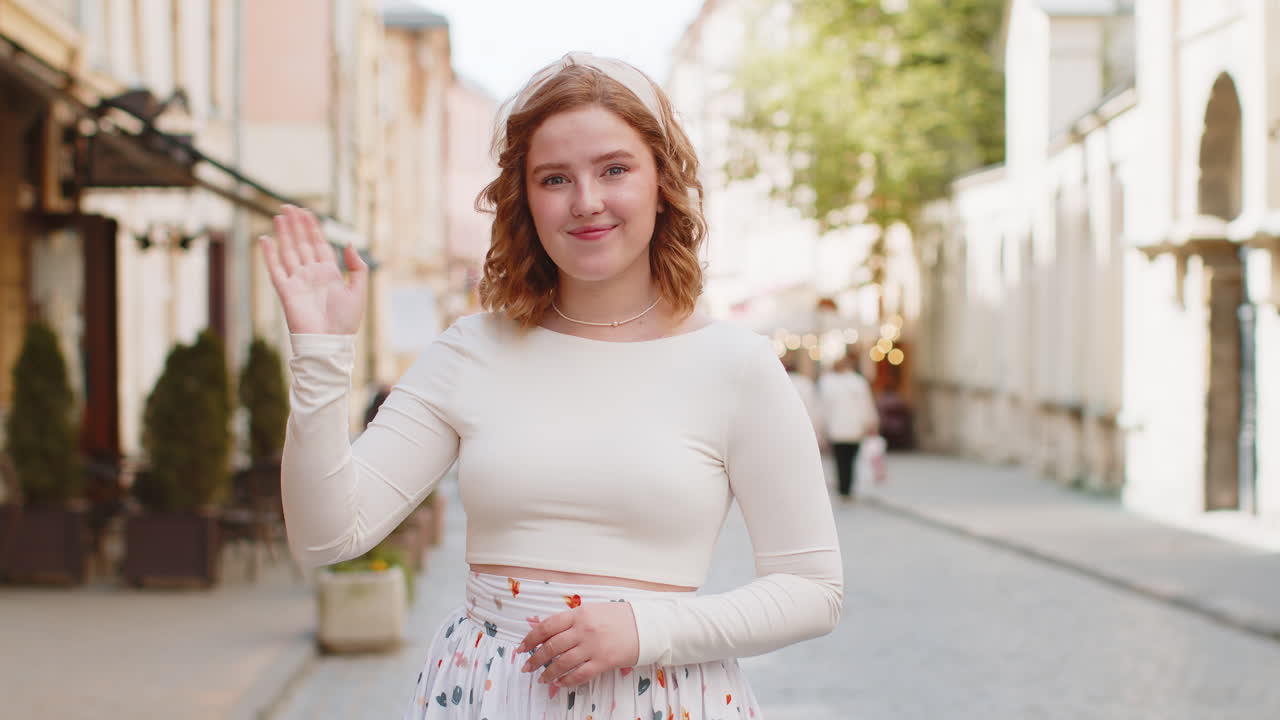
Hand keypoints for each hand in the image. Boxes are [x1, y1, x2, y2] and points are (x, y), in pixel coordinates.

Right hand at [259, 205, 367, 334]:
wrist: (330, 343)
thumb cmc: (346, 322)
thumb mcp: (359, 291)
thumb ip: (357, 267)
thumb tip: (348, 244)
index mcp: (329, 273)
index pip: (319, 244)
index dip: (312, 227)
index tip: (306, 211)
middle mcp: (311, 274)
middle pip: (302, 243)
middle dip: (296, 225)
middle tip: (288, 206)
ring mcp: (298, 281)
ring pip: (289, 251)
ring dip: (284, 234)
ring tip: (279, 216)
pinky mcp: (286, 291)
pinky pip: (275, 269)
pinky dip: (269, 254)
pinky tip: (265, 239)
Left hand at [516, 601, 639, 688]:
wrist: (646, 625)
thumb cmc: (619, 616)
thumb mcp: (592, 609)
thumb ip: (571, 619)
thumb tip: (547, 630)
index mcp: (579, 614)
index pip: (547, 627)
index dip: (530, 639)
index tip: (521, 648)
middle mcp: (583, 630)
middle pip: (551, 647)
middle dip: (535, 659)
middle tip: (526, 667)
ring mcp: (593, 647)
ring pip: (562, 663)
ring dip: (548, 673)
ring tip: (542, 678)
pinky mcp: (603, 662)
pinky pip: (579, 674)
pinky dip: (567, 680)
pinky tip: (560, 683)